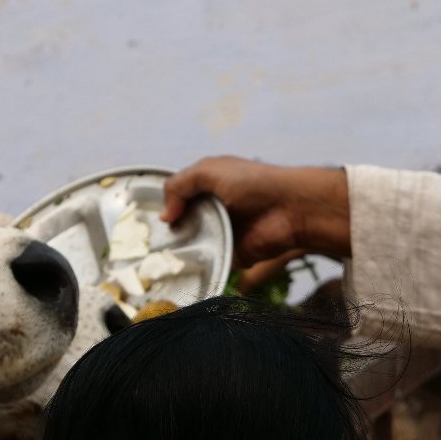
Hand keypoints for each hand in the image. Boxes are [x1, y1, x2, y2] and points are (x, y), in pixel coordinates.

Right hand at [162, 157, 351, 278]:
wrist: (291, 209)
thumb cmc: (254, 183)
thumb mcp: (208, 171)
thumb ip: (179, 185)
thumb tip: (164, 215)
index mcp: (208, 187)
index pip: (177, 199)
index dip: (164, 208)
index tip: (149, 221)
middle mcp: (213, 210)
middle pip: (181, 225)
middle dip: (168, 234)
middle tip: (152, 244)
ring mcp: (222, 234)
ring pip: (192, 246)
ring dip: (182, 251)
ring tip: (163, 258)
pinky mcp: (231, 255)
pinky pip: (209, 263)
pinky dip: (199, 265)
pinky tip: (184, 267)